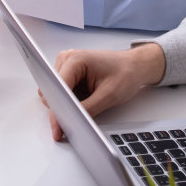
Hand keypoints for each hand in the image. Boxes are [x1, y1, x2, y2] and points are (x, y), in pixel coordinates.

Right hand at [46, 43, 165, 140]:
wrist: (135, 67)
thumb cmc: (126, 73)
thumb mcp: (108, 95)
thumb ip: (87, 109)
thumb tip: (72, 121)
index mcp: (75, 59)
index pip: (56, 88)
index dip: (57, 109)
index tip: (58, 127)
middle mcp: (67, 59)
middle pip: (51, 91)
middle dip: (62, 108)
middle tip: (77, 119)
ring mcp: (66, 65)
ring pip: (55, 93)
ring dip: (67, 104)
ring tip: (89, 102)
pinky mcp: (70, 73)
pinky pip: (62, 92)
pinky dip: (71, 101)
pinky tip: (86, 99)